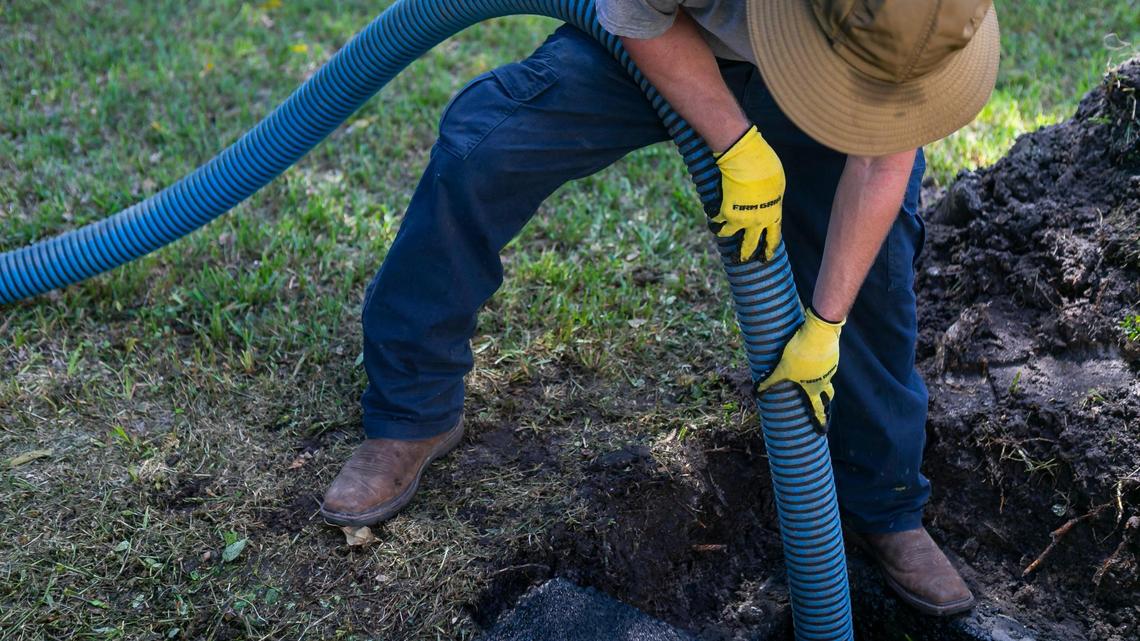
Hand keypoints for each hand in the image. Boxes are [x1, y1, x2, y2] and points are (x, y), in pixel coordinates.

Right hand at [711, 125, 784, 262]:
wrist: (746, 161)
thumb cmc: (765, 168)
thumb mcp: (777, 185)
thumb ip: (771, 198)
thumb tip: (765, 202)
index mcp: (773, 215)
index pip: (773, 238)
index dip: (768, 249)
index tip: (764, 258)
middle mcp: (757, 222)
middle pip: (749, 245)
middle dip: (744, 254)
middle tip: (740, 259)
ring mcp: (740, 219)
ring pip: (726, 234)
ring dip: (720, 231)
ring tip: (716, 229)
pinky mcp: (724, 212)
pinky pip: (716, 218)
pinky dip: (712, 214)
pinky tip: (710, 210)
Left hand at [756, 307, 844, 431]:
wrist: (819, 334)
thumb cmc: (800, 353)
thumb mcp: (781, 368)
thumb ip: (770, 380)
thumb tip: (756, 392)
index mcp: (813, 387)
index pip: (817, 408)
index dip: (820, 419)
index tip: (823, 429)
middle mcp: (825, 380)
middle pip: (827, 394)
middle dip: (825, 402)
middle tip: (824, 406)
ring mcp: (831, 367)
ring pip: (826, 376)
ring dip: (822, 379)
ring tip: (813, 374)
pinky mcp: (832, 353)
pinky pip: (826, 360)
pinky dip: (820, 360)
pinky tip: (812, 352)